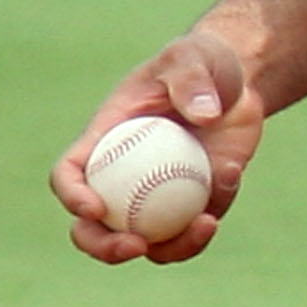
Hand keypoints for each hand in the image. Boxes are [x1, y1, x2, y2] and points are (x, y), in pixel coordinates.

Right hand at [50, 28, 265, 263]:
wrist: (238, 82)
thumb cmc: (201, 63)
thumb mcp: (192, 58)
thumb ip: (191, 80)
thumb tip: (204, 117)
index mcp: (104, 141)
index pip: (69, 173)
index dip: (72, 195)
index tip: (95, 208)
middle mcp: (123, 177)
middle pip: (95, 228)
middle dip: (105, 248)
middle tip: (135, 247)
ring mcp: (157, 197)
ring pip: (150, 243)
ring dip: (173, 247)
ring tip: (206, 225)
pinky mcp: (194, 204)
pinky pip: (196, 226)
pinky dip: (213, 213)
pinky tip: (232, 174)